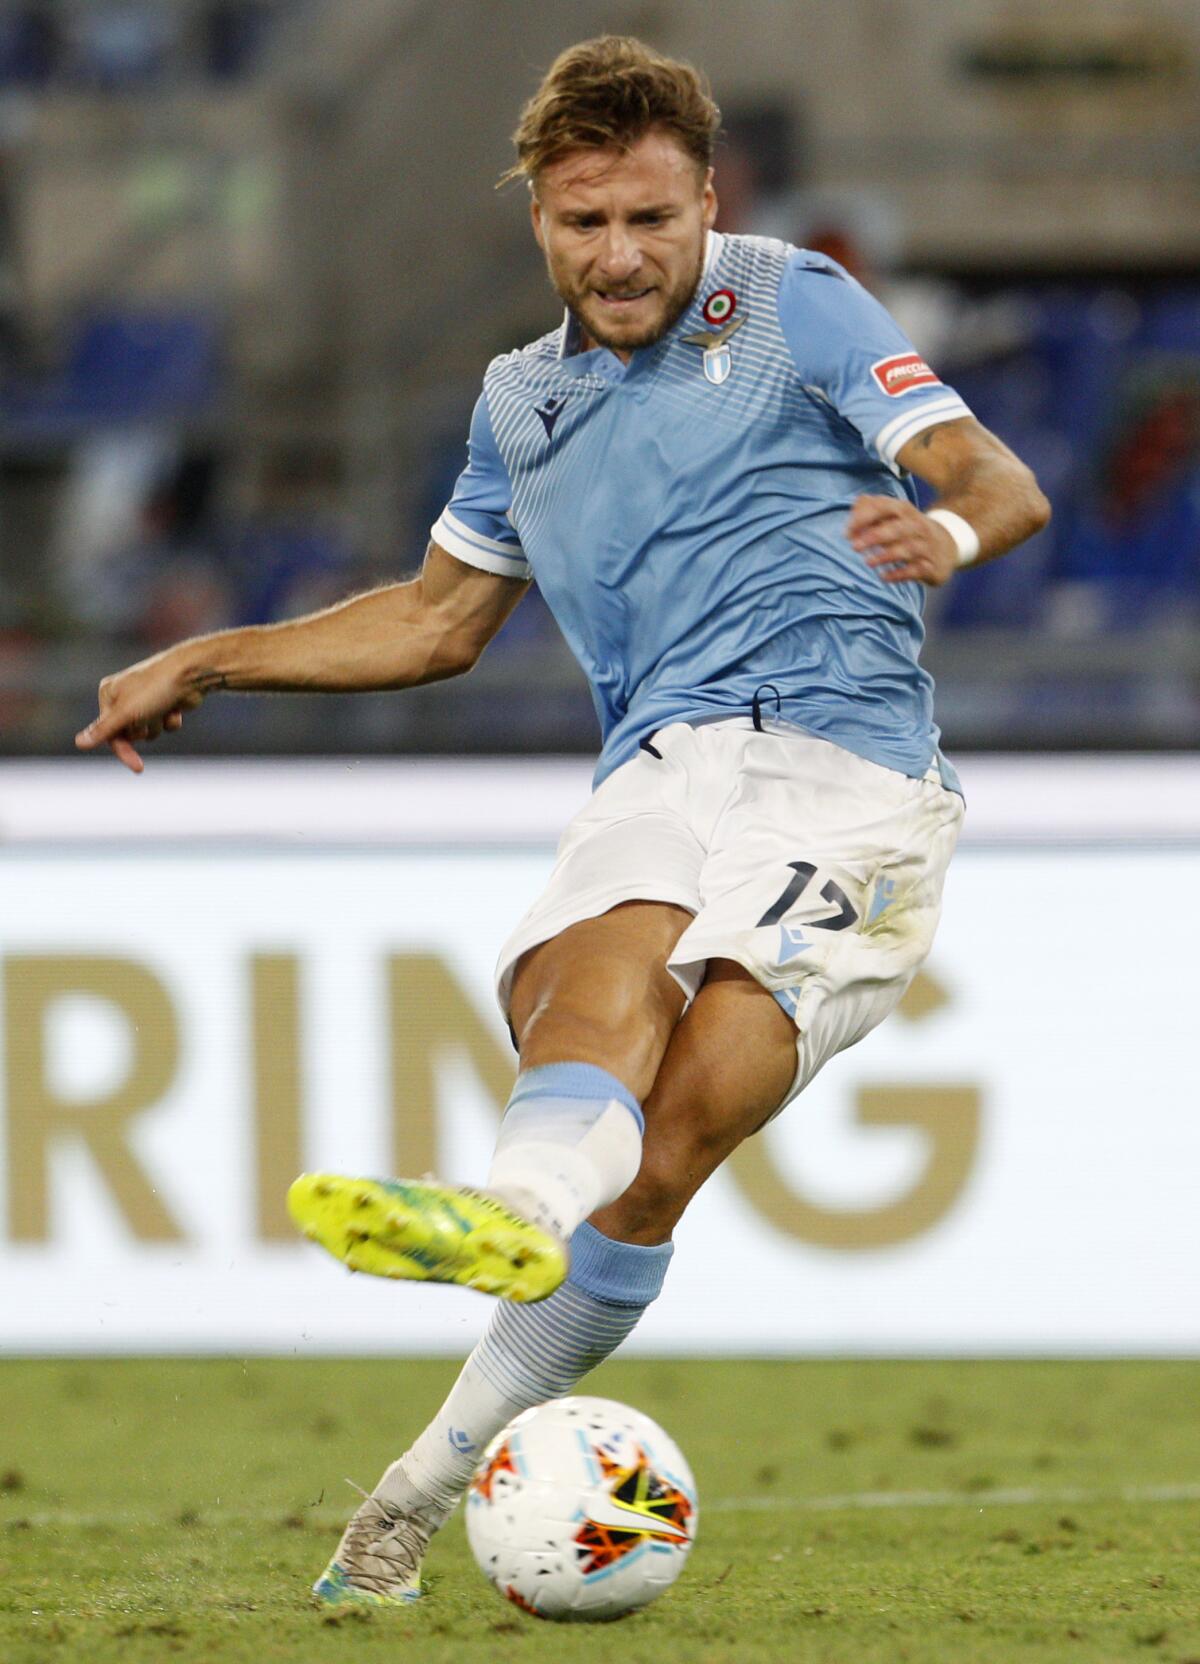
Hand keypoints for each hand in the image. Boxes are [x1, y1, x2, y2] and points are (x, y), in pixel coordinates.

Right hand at [75, 648, 210, 772]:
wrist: (191, 674)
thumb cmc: (155, 689)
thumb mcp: (126, 712)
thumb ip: (103, 730)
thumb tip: (79, 743)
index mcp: (108, 694)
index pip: (109, 732)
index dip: (123, 750)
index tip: (138, 767)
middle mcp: (124, 696)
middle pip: (130, 734)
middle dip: (144, 730)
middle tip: (151, 715)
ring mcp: (145, 700)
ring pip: (150, 730)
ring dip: (159, 724)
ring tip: (164, 706)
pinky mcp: (164, 703)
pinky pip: (165, 724)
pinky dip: (171, 719)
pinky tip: (176, 706)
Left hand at [846, 494, 958, 586]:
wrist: (948, 545)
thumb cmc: (908, 529)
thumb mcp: (894, 515)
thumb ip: (871, 509)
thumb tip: (853, 509)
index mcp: (905, 510)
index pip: (885, 507)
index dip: (864, 518)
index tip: (847, 532)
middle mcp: (917, 526)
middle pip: (897, 528)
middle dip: (875, 536)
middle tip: (854, 546)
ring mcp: (926, 546)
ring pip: (907, 549)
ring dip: (886, 556)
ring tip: (868, 562)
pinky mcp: (931, 566)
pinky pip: (916, 570)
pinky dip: (899, 574)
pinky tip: (884, 577)